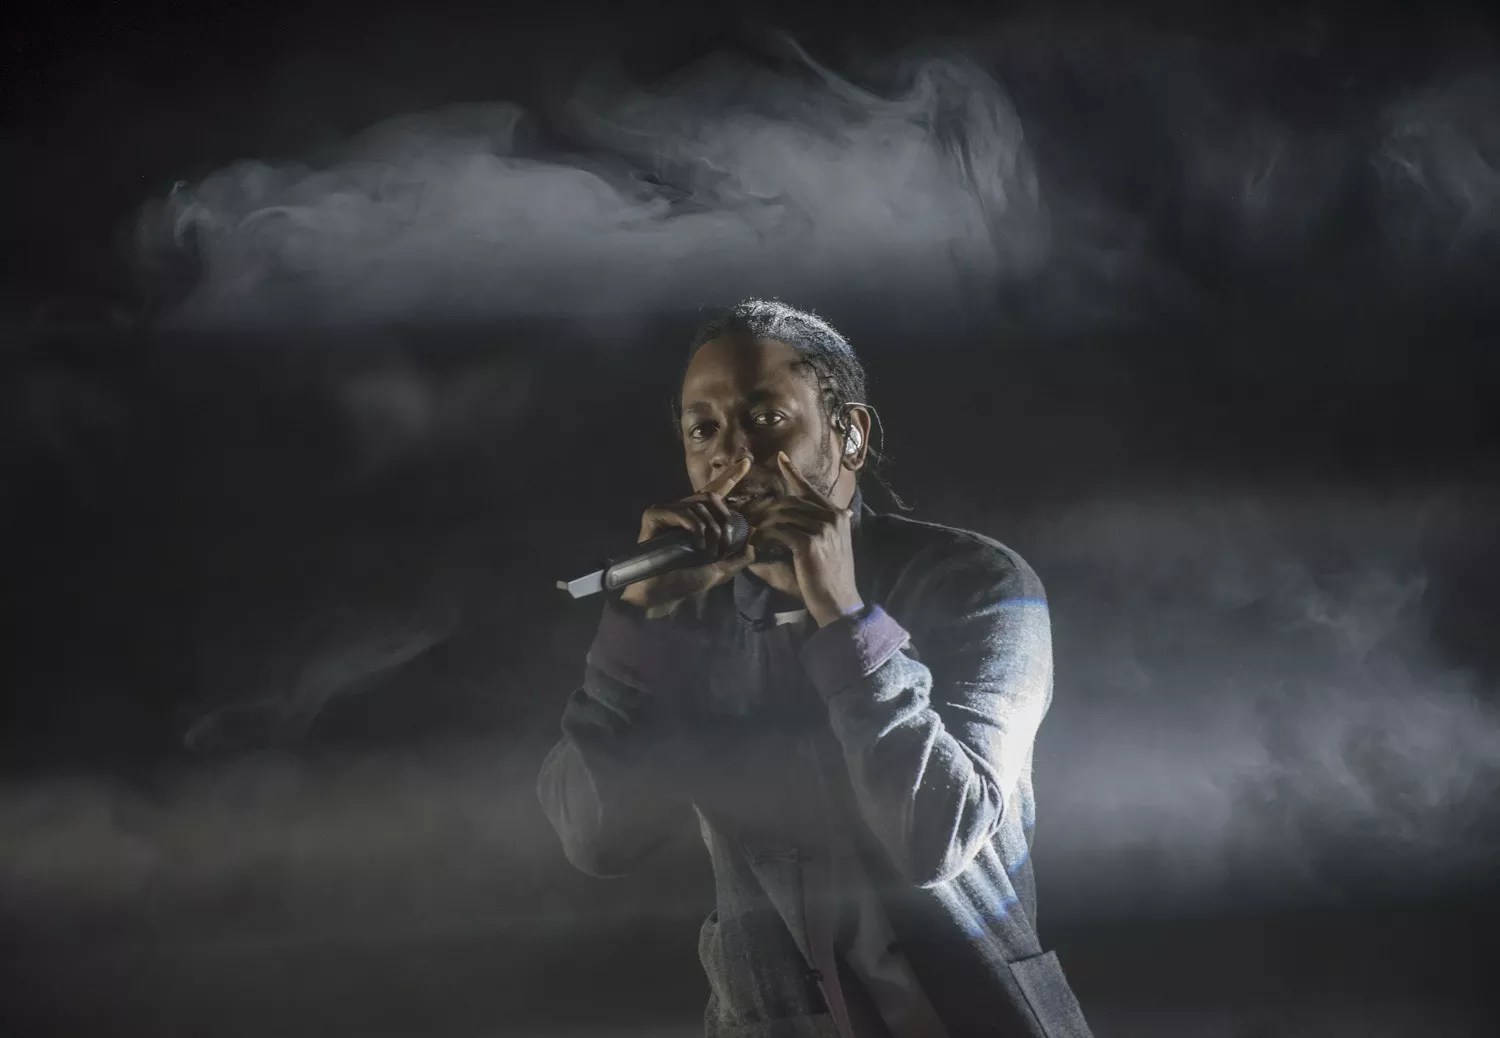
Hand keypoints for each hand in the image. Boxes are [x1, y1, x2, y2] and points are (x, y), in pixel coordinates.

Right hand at [618, 457, 757, 617]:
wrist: (662, 594)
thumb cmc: (687, 583)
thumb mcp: (721, 570)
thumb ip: (738, 554)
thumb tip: (753, 534)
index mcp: (699, 522)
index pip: (716, 492)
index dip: (731, 476)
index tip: (747, 462)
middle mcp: (683, 513)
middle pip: (712, 496)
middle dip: (724, 520)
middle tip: (723, 543)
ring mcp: (668, 513)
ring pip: (699, 504)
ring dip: (710, 529)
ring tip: (707, 550)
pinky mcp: (654, 515)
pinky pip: (682, 511)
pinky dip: (694, 526)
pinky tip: (696, 542)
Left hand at [748, 451, 864, 627]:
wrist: (839, 603)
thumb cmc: (826, 581)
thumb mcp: (820, 551)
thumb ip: (799, 534)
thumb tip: (772, 528)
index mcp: (838, 516)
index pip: (810, 490)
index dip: (794, 473)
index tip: (780, 458)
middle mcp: (833, 517)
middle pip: (790, 501)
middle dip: (764, 507)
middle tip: (746, 513)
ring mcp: (824, 528)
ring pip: (782, 515)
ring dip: (761, 523)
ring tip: (747, 530)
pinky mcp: (811, 542)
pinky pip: (779, 532)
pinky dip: (763, 537)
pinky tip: (753, 543)